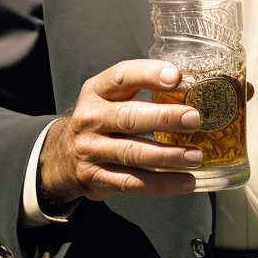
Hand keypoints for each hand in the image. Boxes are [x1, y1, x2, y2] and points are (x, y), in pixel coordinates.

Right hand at [37, 60, 204, 208]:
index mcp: (96, 91)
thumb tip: (191, 87)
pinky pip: (133, 182)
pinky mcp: (95, 176)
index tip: (176, 76)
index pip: (122, 76)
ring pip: (133, 152)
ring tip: (196, 156)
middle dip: (165, 118)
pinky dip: (162, 183)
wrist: (61, 155)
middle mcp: (90, 118)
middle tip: (193, 119)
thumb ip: (140, 89)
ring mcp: (90, 149)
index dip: (149, 74)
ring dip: (169, 155)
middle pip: (130, 117)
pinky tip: (185, 181)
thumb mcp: (109, 97)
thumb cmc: (99, 120)